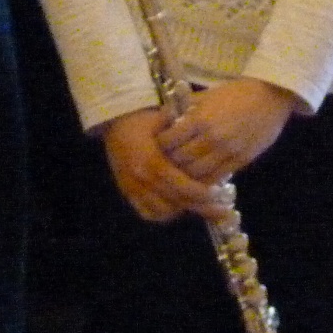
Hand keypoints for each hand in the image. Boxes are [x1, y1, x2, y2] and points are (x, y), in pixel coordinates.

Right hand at [100, 106, 225, 222]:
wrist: (111, 122)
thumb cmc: (139, 120)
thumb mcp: (160, 119)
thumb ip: (181, 130)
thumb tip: (206, 134)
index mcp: (151, 162)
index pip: (180, 185)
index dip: (201, 193)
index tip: (218, 195)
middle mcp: (141, 178)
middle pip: (175, 201)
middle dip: (201, 207)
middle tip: (221, 210)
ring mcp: (132, 187)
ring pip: (163, 211)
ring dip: (182, 210)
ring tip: (199, 205)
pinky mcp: (127, 191)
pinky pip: (147, 212)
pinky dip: (162, 214)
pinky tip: (175, 207)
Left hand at [158, 78, 297, 185]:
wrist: (269, 98)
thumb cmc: (234, 94)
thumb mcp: (205, 96)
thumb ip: (184, 107)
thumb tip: (163, 116)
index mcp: (200, 120)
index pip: (169, 140)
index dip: (160, 143)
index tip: (158, 142)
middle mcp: (212, 139)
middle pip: (181, 159)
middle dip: (169, 160)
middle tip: (165, 158)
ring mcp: (228, 152)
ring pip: (197, 172)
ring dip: (186, 172)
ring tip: (180, 168)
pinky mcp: (241, 161)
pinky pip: (217, 177)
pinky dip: (204, 179)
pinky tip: (198, 175)